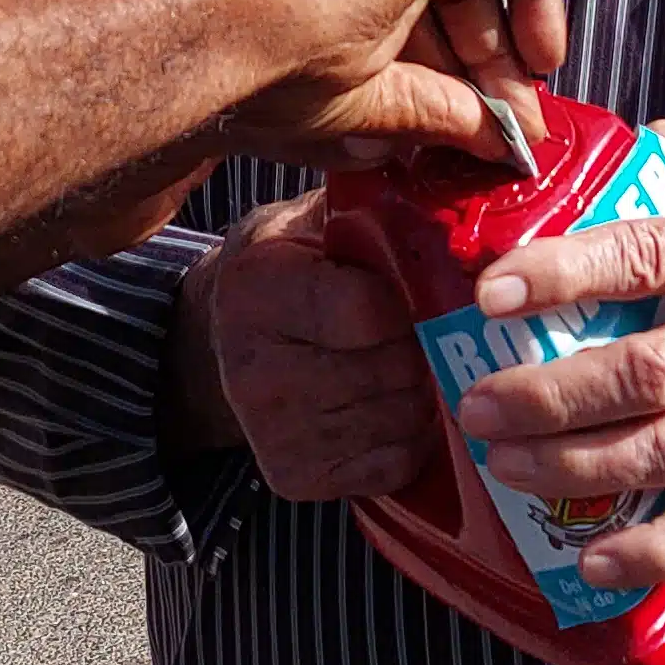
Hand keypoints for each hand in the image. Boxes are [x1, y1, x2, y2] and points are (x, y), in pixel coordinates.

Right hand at [171, 193, 433, 499]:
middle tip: (433, 329)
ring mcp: (270, 432)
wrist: (226, 341)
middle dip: (426, 347)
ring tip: (415, 364)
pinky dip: (411, 437)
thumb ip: (366, 206)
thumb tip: (439, 186)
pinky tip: (395, 406)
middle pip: (392, 369)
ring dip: (424, 392)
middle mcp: (253, 369)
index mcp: (256, 288)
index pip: (369, 309)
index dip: (413, 299)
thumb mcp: (309, 219)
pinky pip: (392, 464)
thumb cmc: (287, 268)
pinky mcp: (294, 478)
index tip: (421, 287)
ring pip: (400, 418)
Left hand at [446, 124, 664, 591]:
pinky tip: (594, 559)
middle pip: (648, 375)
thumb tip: (602, 143)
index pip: (645, 257)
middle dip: (551, 396)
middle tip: (476, 403)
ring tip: (508, 464)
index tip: (492, 291)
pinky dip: (656, 549)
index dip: (564, 275)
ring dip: (580, 468)